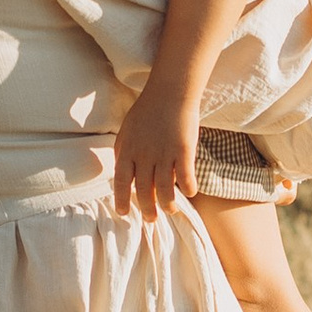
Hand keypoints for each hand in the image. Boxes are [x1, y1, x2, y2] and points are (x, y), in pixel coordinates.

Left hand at [115, 83, 198, 222]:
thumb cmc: (148, 110)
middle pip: (143, 191)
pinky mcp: (183, 150)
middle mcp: (144, 155)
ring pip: (164, 189)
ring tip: (170, 210)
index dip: (121, 199)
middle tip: (151, 219)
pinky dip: (188, 188)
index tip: (123, 213)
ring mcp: (164, 154)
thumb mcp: (127, 130)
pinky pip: (186, 177)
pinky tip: (190, 192)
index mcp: (127, 150)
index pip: (121, 181)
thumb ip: (123, 152)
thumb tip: (120, 173)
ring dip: (168, 204)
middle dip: (147, 209)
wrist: (169, 91)